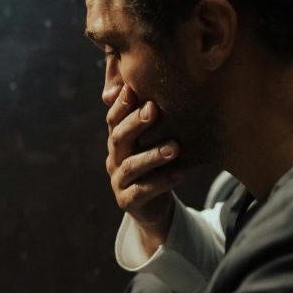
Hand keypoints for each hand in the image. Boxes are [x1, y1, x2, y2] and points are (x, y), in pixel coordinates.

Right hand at [106, 86, 182, 250]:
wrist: (154, 204)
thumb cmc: (156, 165)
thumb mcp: (152, 140)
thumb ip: (152, 118)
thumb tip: (158, 87)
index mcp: (118, 140)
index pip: (114, 119)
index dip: (121, 105)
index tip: (134, 90)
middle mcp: (115, 158)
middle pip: (119, 138)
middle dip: (135, 123)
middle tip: (153, 109)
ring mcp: (119, 180)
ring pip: (131, 166)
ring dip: (152, 155)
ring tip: (174, 148)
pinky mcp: (127, 201)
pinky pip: (142, 191)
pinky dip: (160, 183)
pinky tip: (179, 175)